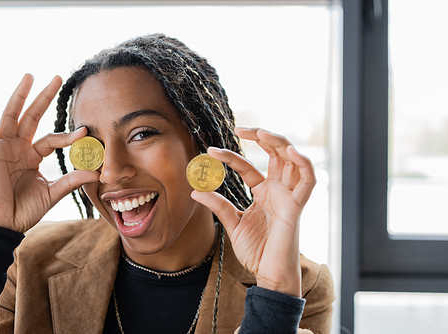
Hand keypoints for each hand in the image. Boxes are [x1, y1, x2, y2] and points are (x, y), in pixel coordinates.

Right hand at [0, 74, 98, 232]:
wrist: (5, 223)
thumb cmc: (25, 210)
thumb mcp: (53, 193)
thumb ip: (72, 180)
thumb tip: (97, 172)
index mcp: (32, 156)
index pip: (53, 138)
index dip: (68, 136)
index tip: (86, 131)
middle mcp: (18, 147)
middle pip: (33, 116)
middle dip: (45, 97)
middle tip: (59, 78)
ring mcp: (3, 146)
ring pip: (13, 115)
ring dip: (21, 95)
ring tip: (31, 75)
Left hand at [191, 127, 315, 296]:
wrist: (268, 273)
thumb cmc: (256, 251)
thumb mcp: (233, 224)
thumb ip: (218, 206)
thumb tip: (195, 191)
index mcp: (264, 192)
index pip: (248, 166)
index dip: (230, 157)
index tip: (211, 151)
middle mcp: (278, 190)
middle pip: (275, 154)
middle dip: (261, 137)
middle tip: (240, 128)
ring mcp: (289, 196)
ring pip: (293, 160)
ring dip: (280, 143)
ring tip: (261, 133)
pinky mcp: (297, 206)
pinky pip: (308, 180)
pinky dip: (303, 163)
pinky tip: (290, 151)